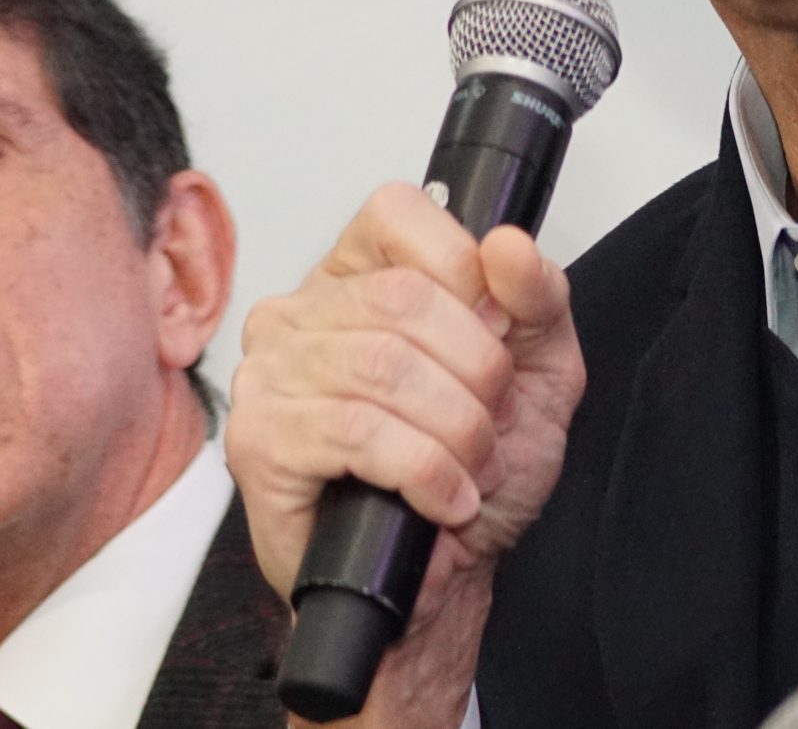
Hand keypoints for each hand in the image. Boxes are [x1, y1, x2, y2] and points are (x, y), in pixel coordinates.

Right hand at [225, 184, 585, 725]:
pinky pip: (355, 431)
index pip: (397, 212)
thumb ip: (537, 299)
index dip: (463, 268)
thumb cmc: (470, 478)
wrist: (440, 584)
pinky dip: (423, 470)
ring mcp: (271, 374)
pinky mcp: (260, 440)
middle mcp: (301, 313)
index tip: (493, 331)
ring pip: (382, 366)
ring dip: (455, 432)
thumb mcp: (536, 376)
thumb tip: (507, 244)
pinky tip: (439, 498)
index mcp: (358, 276)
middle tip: (490, 424)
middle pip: (403, 298)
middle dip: (476, 374)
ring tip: (467, 468)